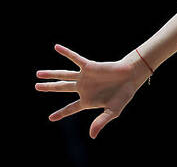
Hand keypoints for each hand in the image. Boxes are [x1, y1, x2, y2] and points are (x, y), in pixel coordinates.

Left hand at [35, 44, 150, 138]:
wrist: (132, 76)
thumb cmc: (124, 94)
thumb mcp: (113, 111)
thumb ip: (101, 122)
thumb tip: (92, 136)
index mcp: (88, 100)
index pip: (71, 108)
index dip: (61, 113)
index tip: (51, 118)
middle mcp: (84, 87)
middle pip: (62, 87)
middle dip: (49, 87)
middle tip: (36, 87)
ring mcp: (85, 77)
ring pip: (64, 75)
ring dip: (51, 74)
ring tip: (38, 74)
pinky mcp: (89, 66)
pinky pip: (75, 59)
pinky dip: (66, 53)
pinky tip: (56, 47)